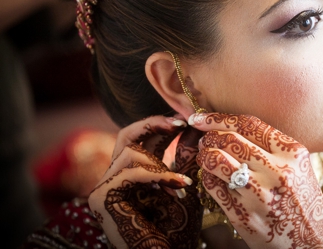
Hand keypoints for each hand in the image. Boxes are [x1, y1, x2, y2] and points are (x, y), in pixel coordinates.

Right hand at [88, 116, 203, 248]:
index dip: (160, 125)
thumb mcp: (183, 185)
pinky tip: (178, 185)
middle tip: (179, 123)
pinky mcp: (101, 198)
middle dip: (153, 124)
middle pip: (125, 135)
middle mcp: (115, 178)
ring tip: (182, 183)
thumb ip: (185, 158)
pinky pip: (130, 172)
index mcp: (132, 174)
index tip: (184, 121)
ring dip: (160, 163)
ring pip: (129, 152)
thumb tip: (194, 128)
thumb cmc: (176, 228)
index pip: (140, 138)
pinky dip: (157, 175)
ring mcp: (104, 188)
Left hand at [190, 112, 322, 248]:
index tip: (201, 117)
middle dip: (208, 136)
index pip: (248, 124)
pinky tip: (213, 177)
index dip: (219, 118)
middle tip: (203, 139)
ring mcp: (260, 195)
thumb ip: (271, 145)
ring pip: (216, 160)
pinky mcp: (244, 215)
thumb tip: (229, 125)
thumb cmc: (302, 199)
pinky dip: (208, 177)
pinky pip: (214, 186)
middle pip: (229, 140)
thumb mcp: (298, 165)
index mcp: (292, 152)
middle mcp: (278, 171)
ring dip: (204, 155)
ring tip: (205, 156)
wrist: (313, 241)